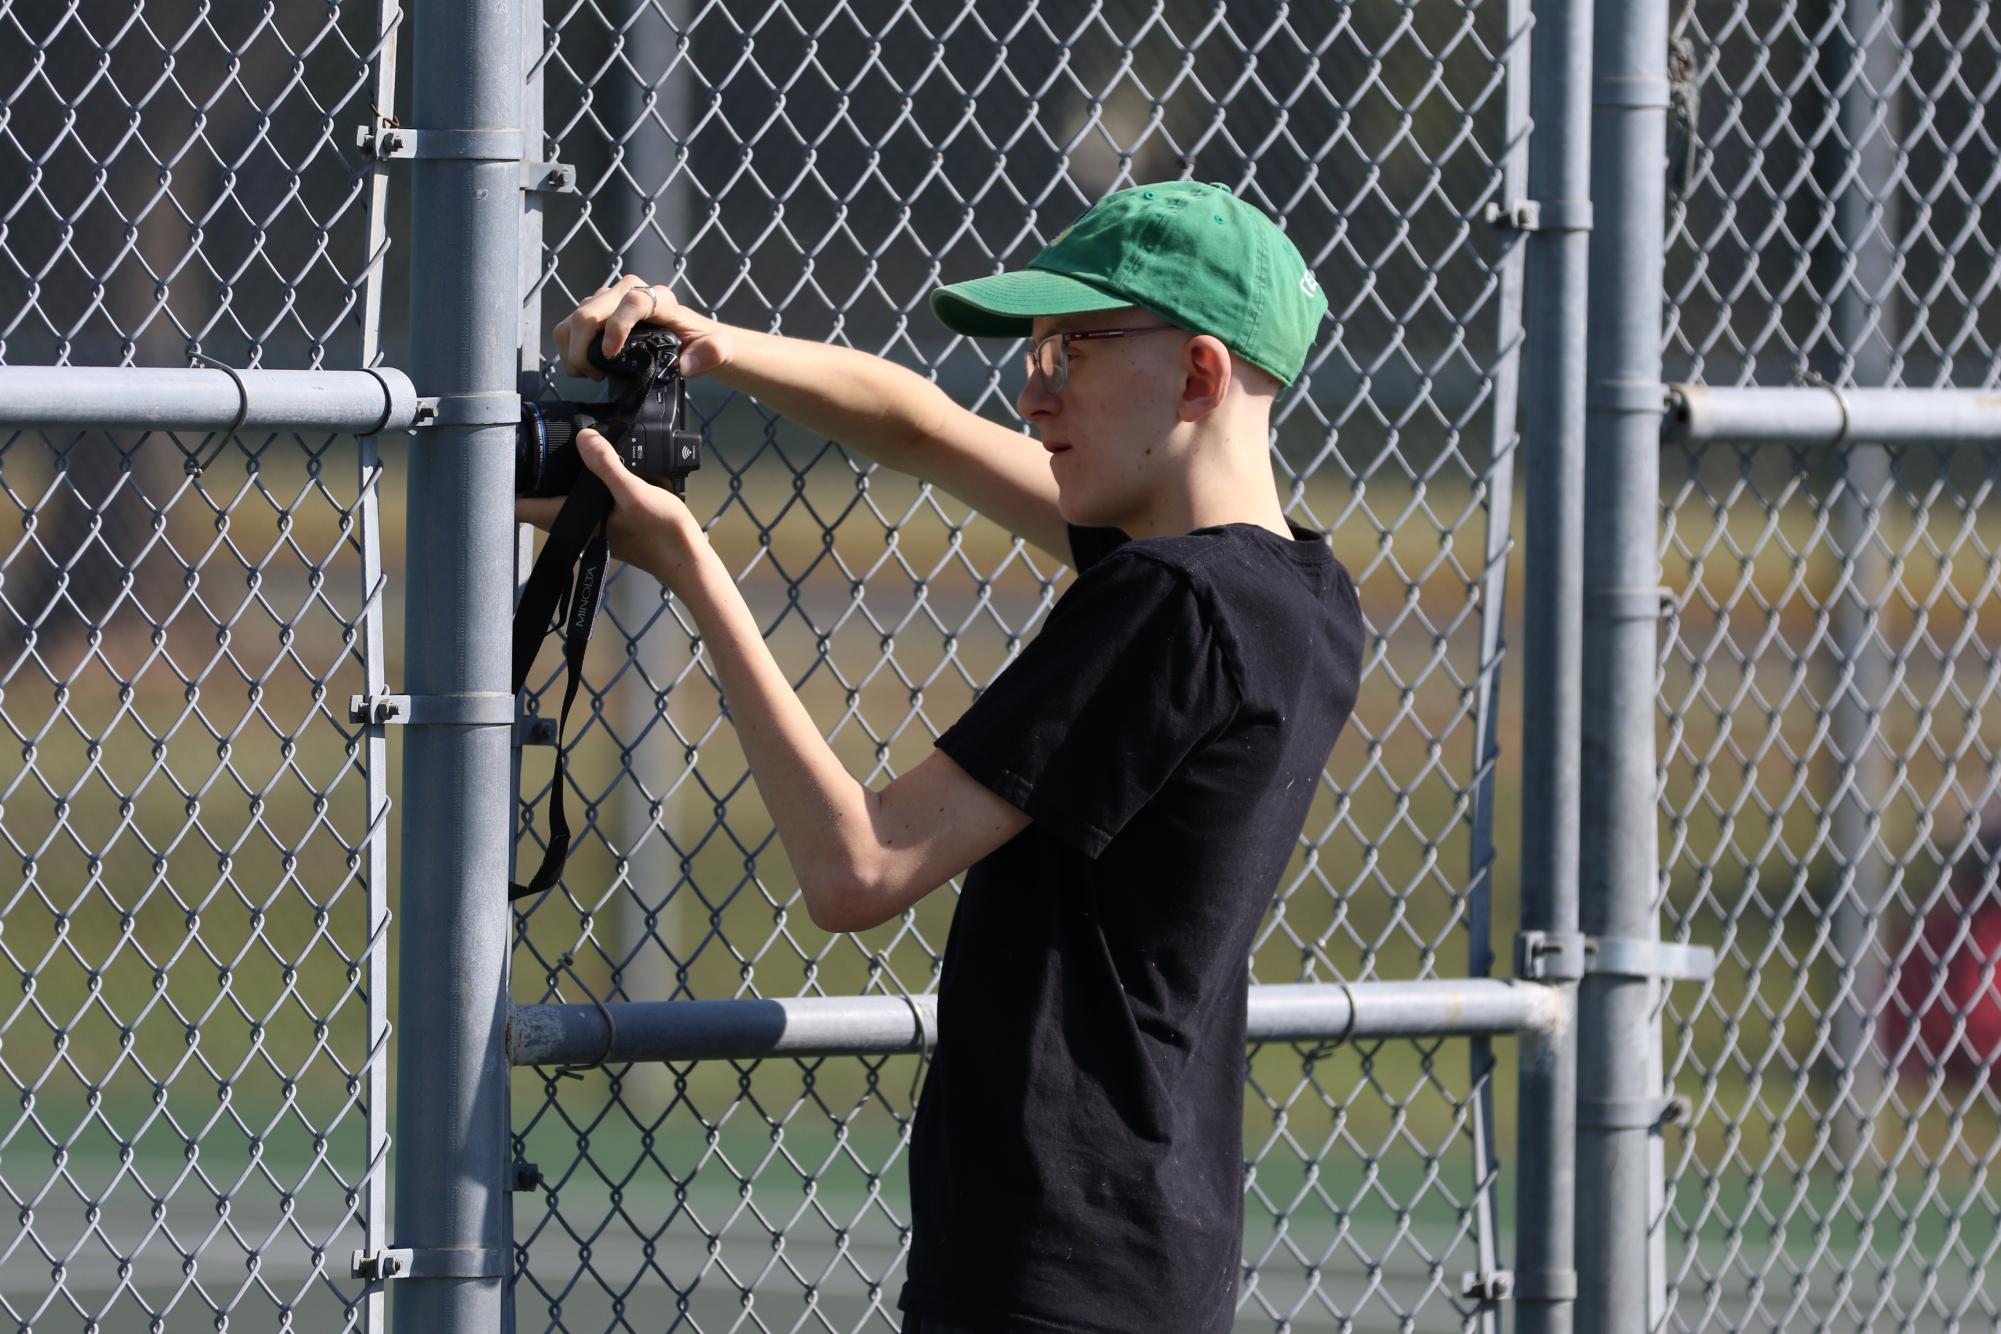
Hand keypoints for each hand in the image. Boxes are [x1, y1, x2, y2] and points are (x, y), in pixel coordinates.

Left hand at [514, 427, 707, 590]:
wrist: (687, 558)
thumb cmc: (661, 531)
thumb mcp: (636, 492)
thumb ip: (608, 466)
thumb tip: (585, 437)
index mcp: (572, 520)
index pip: (521, 509)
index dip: (504, 488)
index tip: (497, 461)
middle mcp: (575, 526)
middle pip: (534, 503)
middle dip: (525, 478)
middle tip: (518, 444)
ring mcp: (589, 526)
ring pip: (557, 500)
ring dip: (549, 480)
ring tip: (545, 449)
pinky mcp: (604, 522)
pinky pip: (578, 500)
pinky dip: (575, 483)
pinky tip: (589, 465)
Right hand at [552, 274, 735, 381]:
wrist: (692, 338)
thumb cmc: (702, 343)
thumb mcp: (717, 349)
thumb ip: (711, 353)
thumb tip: (684, 364)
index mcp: (661, 299)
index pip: (634, 301)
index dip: (617, 327)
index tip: (610, 355)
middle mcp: (631, 290)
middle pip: (591, 308)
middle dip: (581, 344)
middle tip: (591, 374)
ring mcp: (611, 299)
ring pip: (575, 316)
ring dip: (572, 348)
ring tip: (588, 374)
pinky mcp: (597, 311)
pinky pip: (571, 324)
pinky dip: (569, 347)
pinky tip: (585, 366)